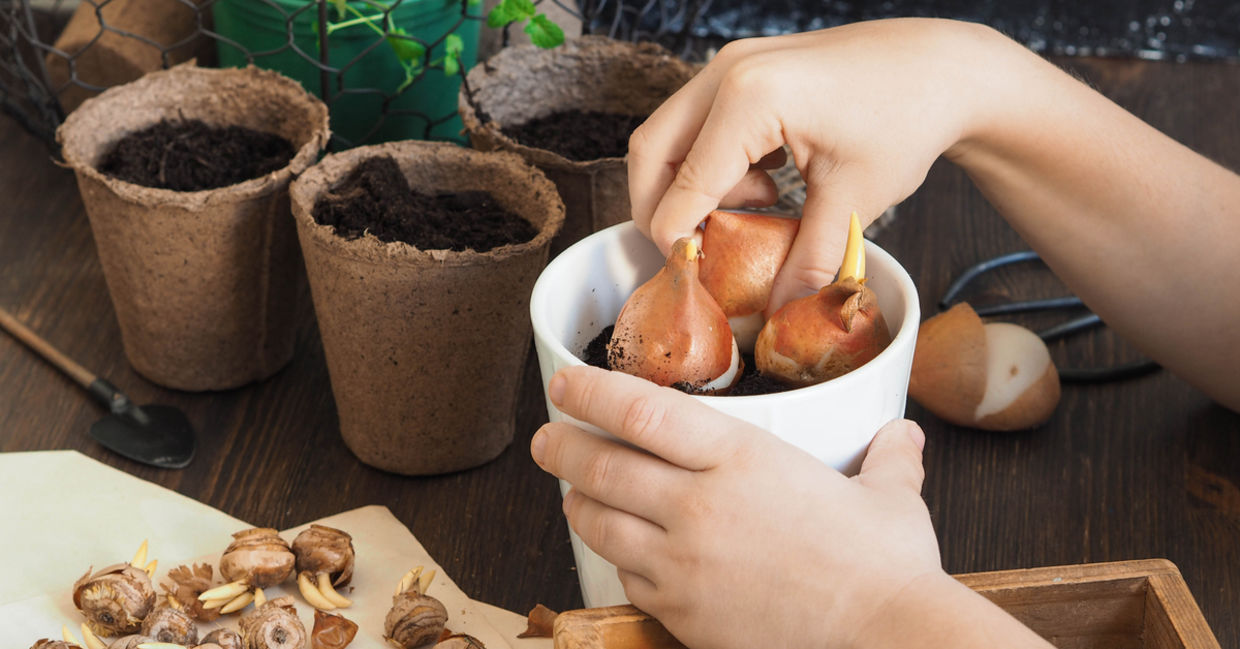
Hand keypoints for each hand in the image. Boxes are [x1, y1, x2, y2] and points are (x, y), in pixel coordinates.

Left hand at [530, 365, 941, 648]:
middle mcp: (699, 504)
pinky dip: (616, 559)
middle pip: (602, 466)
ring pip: (601, 523)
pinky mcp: (682, 613)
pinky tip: (622, 551)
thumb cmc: (887, 567)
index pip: (640, 411)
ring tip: (572, 493)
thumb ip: (887, 458)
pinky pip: (628, 578)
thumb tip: (904, 434)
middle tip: (546, 439)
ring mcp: (683, 563)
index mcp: (741, 457)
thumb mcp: (890, 498)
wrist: (885, 640)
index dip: (591, 393)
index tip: (565, 385)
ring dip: (577, 502)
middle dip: (561, 447)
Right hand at [628, 18, 1004, 310]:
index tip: (693, 277)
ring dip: (690, 184)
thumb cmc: (906, 118)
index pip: (684, 187)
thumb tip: (776, 313)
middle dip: (661, 209)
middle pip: (651, 152)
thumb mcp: (855, 201)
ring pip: (670, 135)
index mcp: (750, 100)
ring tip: (753, 209)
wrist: (942, 69)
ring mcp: (732, 63)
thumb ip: (807, 262)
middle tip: (695, 251)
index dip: (679, 240)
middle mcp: (727, 72)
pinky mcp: (744, 67)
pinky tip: (765, 181)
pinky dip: (712, 161)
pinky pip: (699, 121)